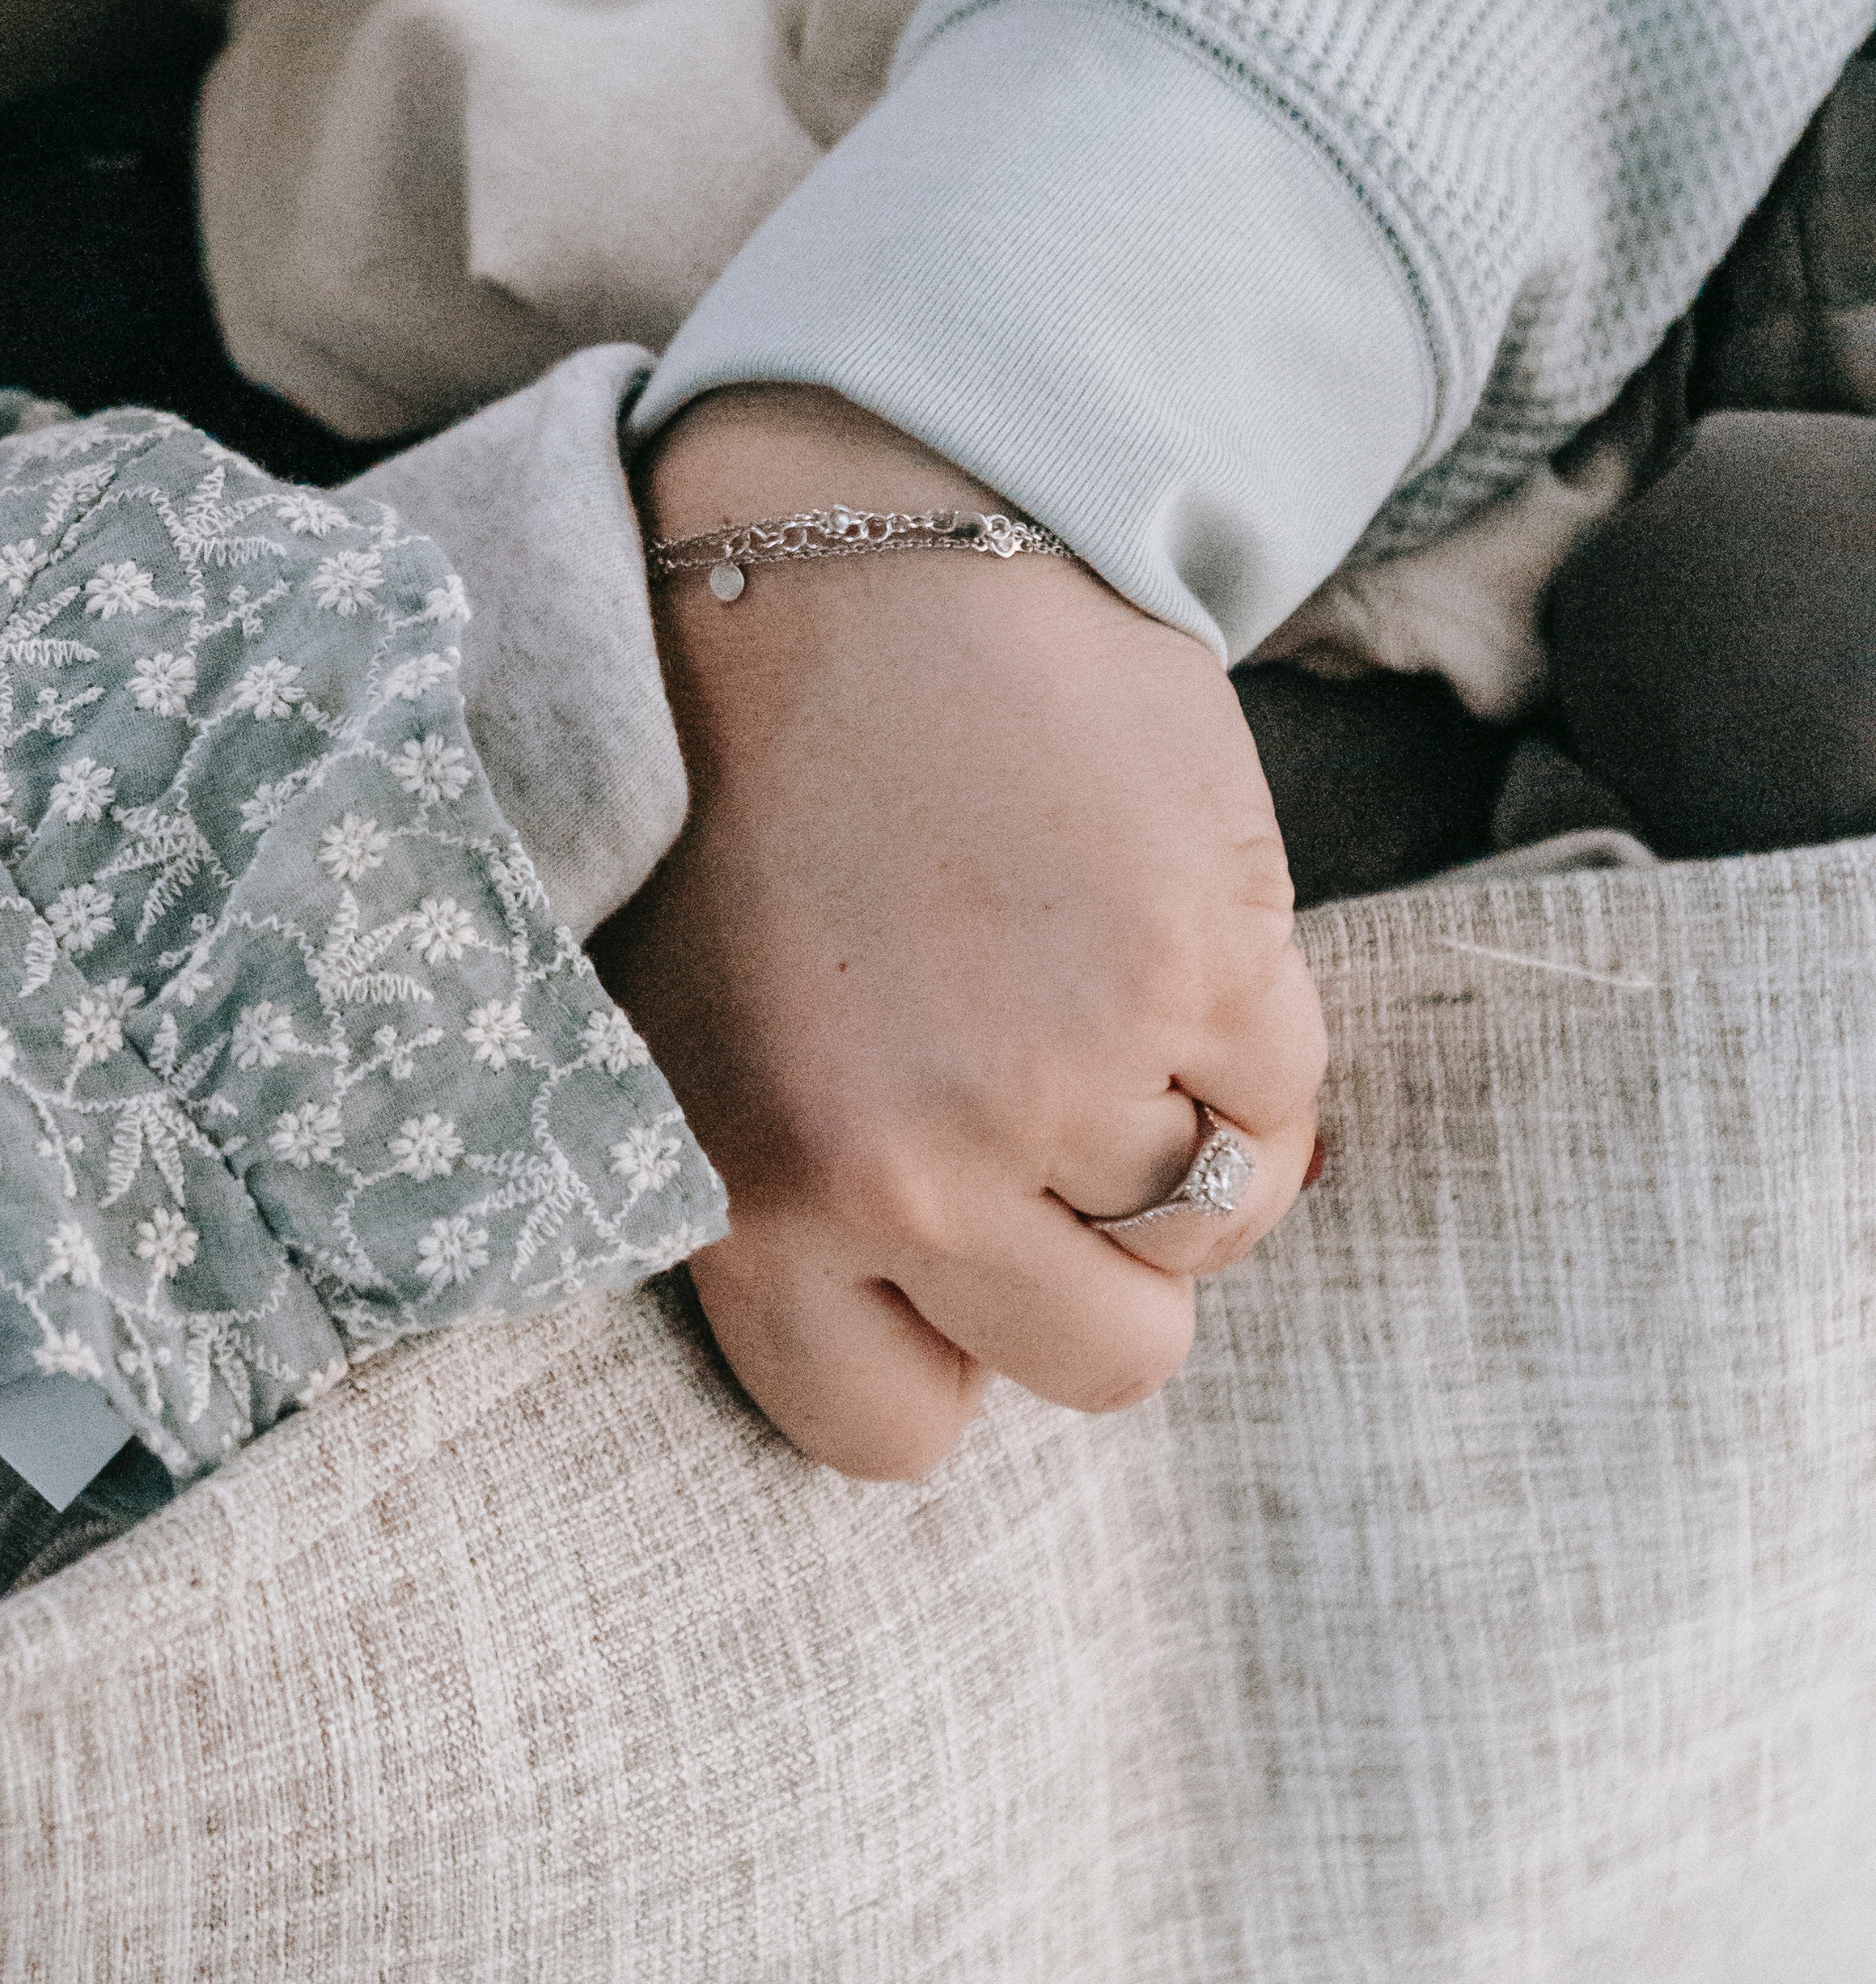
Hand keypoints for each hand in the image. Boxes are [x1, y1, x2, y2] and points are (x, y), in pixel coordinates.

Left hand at [598, 387, 1325, 1479]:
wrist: (856, 550)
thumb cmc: (752, 791)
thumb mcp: (696, 1030)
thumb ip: (793, 1198)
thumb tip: (950, 1340)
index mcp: (745, 1192)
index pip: (886, 1433)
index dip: (949, 1350)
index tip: (952, 1255)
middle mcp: (899, 1164)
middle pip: (1098, 1364)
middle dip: (1101, 1265)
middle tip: (1051, 1118)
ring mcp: (1058, 1072)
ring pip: (1206, 1236)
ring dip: (1181, 1134)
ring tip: (1086, 987)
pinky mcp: (1197, 967)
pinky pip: (1287, 1109)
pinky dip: (1253, 1038)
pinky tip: (1154, 920)